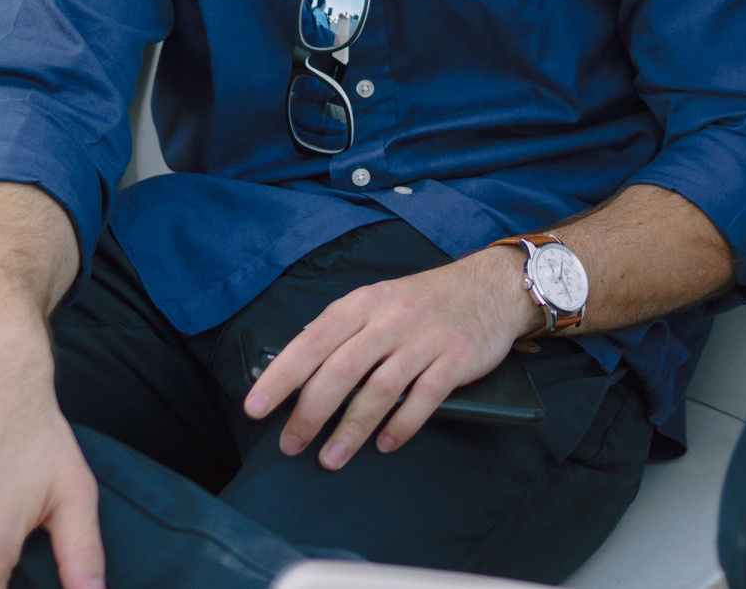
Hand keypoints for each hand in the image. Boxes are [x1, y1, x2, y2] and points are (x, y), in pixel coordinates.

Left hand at [246, 245, 539, 469]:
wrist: (490, 287)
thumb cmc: (422, 302)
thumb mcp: (377, 302)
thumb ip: (339, 332)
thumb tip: (291, 369)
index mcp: (363, 303)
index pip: (312, 341)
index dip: (281, 377)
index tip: (255, 408)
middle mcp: (391, 320)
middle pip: (342, 370)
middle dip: (311, 412)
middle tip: (291, 445)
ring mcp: (425, 339)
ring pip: (380, 389)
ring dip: (352, 429)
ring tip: (331, 458)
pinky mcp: (455, 359)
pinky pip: (425, 398)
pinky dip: (402, 425)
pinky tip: (385, 444)